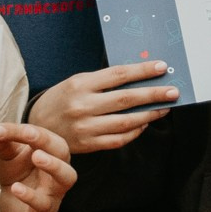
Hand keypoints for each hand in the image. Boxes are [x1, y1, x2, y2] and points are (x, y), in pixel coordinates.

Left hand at [0, 122, 75, 211]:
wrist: (13, 205)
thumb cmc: (17, 175)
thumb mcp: (10, 156)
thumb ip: (5, 143)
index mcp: (51, 150)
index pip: (43, 135)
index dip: (25, 131)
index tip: (1, 129)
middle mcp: (59, 168)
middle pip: (62, 151)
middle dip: (46, 141)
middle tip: (28, 134)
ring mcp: (56, 190)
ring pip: (66, 176)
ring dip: (54, 165)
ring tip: (37, 157)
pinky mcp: (46, 209)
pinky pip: (44, 203)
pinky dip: (30, 196)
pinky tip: (16, 188)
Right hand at [27, 60, 177, 153]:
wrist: (37, 127)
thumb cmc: (61, 100)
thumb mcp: (76, 82)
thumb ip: (103, 81)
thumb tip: (138, 76)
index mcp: (80, 84)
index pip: (118, 75)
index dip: (143, 71)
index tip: (162, 67)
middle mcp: (83, 106)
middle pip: (126, 99)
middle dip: (154, 94)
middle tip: (173, 91)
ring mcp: (86, 127)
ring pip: (126, 121)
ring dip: (149, 114)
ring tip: (164, 107)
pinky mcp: (89, 144)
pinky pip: (119, 139)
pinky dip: (136, 131)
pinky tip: (145, 123)